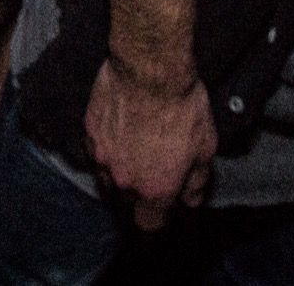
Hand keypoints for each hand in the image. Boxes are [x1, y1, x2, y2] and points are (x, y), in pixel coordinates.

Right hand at [84, 57, 216, 228]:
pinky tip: (119, 126)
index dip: (157, 215)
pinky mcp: (89, 131)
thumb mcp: (205, 147)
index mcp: (155, 189)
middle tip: (152, 163)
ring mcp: (102, 156)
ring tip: (134, 144)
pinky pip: (95, 148)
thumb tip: (190, 200)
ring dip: (118, 169)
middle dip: (138, 189)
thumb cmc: (183, 107)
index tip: (163, 201)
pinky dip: (105, 144)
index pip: (149, 223)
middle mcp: (124, 180)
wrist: (150, 69)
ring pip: (106, 176)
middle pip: (126, 200)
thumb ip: (196, 181)